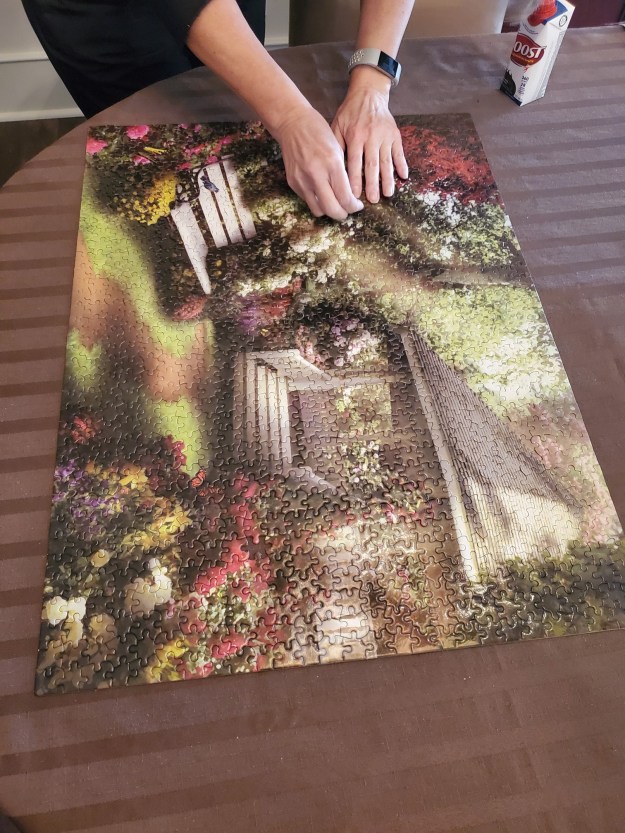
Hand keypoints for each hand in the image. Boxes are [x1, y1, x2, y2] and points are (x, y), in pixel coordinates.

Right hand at [272, 106, 363, 220]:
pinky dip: (317, 201)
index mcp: (332, 164)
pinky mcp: (293, 183)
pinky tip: (322, 192)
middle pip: (332, 210)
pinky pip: (308, 201)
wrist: (292, 123)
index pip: (345, 198)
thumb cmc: (318, 131)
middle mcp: (316, 175)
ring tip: (334, 202)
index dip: (354, 207)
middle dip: (343, 214)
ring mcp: (302, 181)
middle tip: (347, 210)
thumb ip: (343, 173)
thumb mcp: (337, 149)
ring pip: (319, 210)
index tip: (357, 206)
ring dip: (328, 210)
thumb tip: (350, 194)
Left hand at [331, 70, 408, 202]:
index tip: (354, 195)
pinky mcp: (395, 135)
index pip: (354, 163)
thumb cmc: (350, 113)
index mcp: (355, 136)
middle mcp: (371, 137)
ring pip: (386, 161)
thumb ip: (336, 144)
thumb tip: (333, 168)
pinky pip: (399, 152)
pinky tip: (404, 177)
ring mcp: (385, 136)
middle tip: (373, 200)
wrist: (369, 94)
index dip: (355, 180)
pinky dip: (402, 164)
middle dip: (373, 184)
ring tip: (388, 194)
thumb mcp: (337, 125)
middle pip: (372, 165)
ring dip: (388, 179)